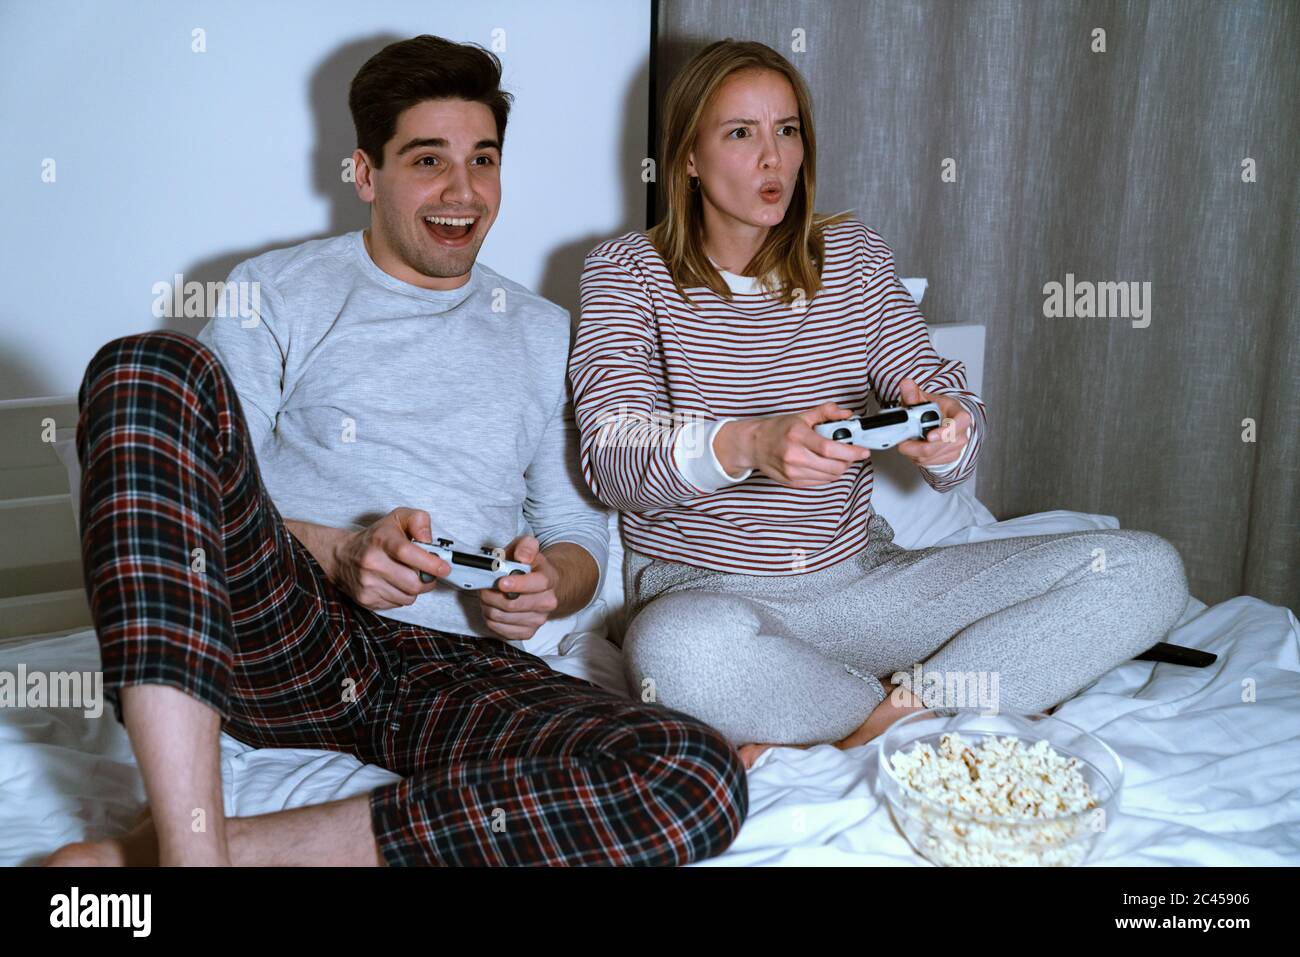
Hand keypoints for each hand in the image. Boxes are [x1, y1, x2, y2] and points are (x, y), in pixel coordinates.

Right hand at [332, 507, 449, 610]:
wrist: (342, 556)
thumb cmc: (375, 538)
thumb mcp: (397, 518)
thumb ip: (419, 521)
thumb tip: (429, 541)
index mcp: (381, 540)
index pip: (407, 552)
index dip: (430, 563)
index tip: (444, 568)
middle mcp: (372, 563)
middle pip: (413, 582)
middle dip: (427, 580)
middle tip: (427, 572)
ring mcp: (367, 584)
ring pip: (408, 597)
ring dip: (415, 589)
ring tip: (408, 576)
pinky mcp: (366, 600)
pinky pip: (398, 604)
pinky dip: (402, 596)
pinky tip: (395, 583)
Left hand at [477, 534, 559, 641]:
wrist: (541, 586)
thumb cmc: (529, 566)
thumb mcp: (527, 548)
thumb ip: (526, 546)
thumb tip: (522, 556)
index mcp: (549, 579)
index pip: (538, 584)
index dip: (518, 584)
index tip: (501, 582)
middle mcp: (547, 602)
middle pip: (513, 604)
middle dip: (492, 594)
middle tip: (485, 586)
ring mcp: (538, 620)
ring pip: (502, 617)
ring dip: (488, 606)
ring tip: (489, 596)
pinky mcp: (527, 632)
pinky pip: (500, 629)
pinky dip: (490, 619)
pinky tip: (494, 608)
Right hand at [727, 401, 872, 488]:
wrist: (754, 445)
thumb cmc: (776, 430)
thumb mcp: (801, 416)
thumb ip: (826, 412)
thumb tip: (847, 415)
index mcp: (797, 436)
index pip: (829, 448)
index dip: (851, 451)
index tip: (863, 450)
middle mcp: (794, 456)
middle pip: (833, 466)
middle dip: (848, 460)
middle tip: (852, 452)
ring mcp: (793, 472)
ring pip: (829, 476)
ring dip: (840, 468)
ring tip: (838, 457)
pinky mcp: (793, 482)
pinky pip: (820, 482)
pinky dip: (829, 474)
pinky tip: (826, 464)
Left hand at [894, 378, 971, 469]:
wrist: (941, 420)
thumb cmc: (935, 409)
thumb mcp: (922, 399)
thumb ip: (913, 394)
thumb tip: (906, 384)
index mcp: (958, 413)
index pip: (960, 422)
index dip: (946, 431)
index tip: (929, 436)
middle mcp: (962, 431)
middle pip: (940, 445)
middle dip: (917, 446)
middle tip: (903, 442)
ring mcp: (958, 446)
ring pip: (931, 456)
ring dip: (914, 452)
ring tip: (909, 442)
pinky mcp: (951, 457)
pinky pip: (930, 463)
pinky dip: (918, 457)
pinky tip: (915, 448)